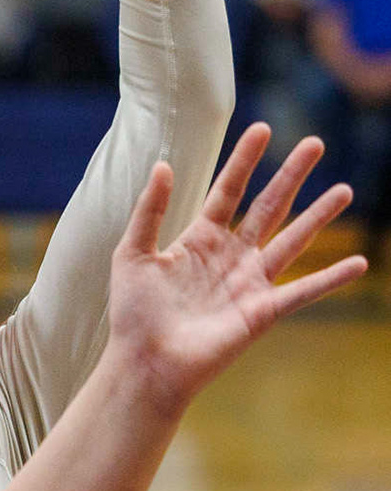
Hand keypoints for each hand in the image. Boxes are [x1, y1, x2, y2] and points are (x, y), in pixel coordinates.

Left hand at [105, 124, 367, 412]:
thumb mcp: (132, 254)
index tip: (262, 129)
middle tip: (315, 143)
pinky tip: (357, 263)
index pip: (227, 190)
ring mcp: (250, 282)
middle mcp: (230, 256)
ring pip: (291, 240)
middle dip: (291, 175)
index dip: (244, 161)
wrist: (144, 361)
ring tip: (344, 190)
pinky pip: (302, 290)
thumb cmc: (133, 312)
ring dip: (319, 216)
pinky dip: (330, 278)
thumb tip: (162, 164)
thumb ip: (149, 211)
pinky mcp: (262, 312)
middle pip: (267, 206)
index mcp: (199, 239)